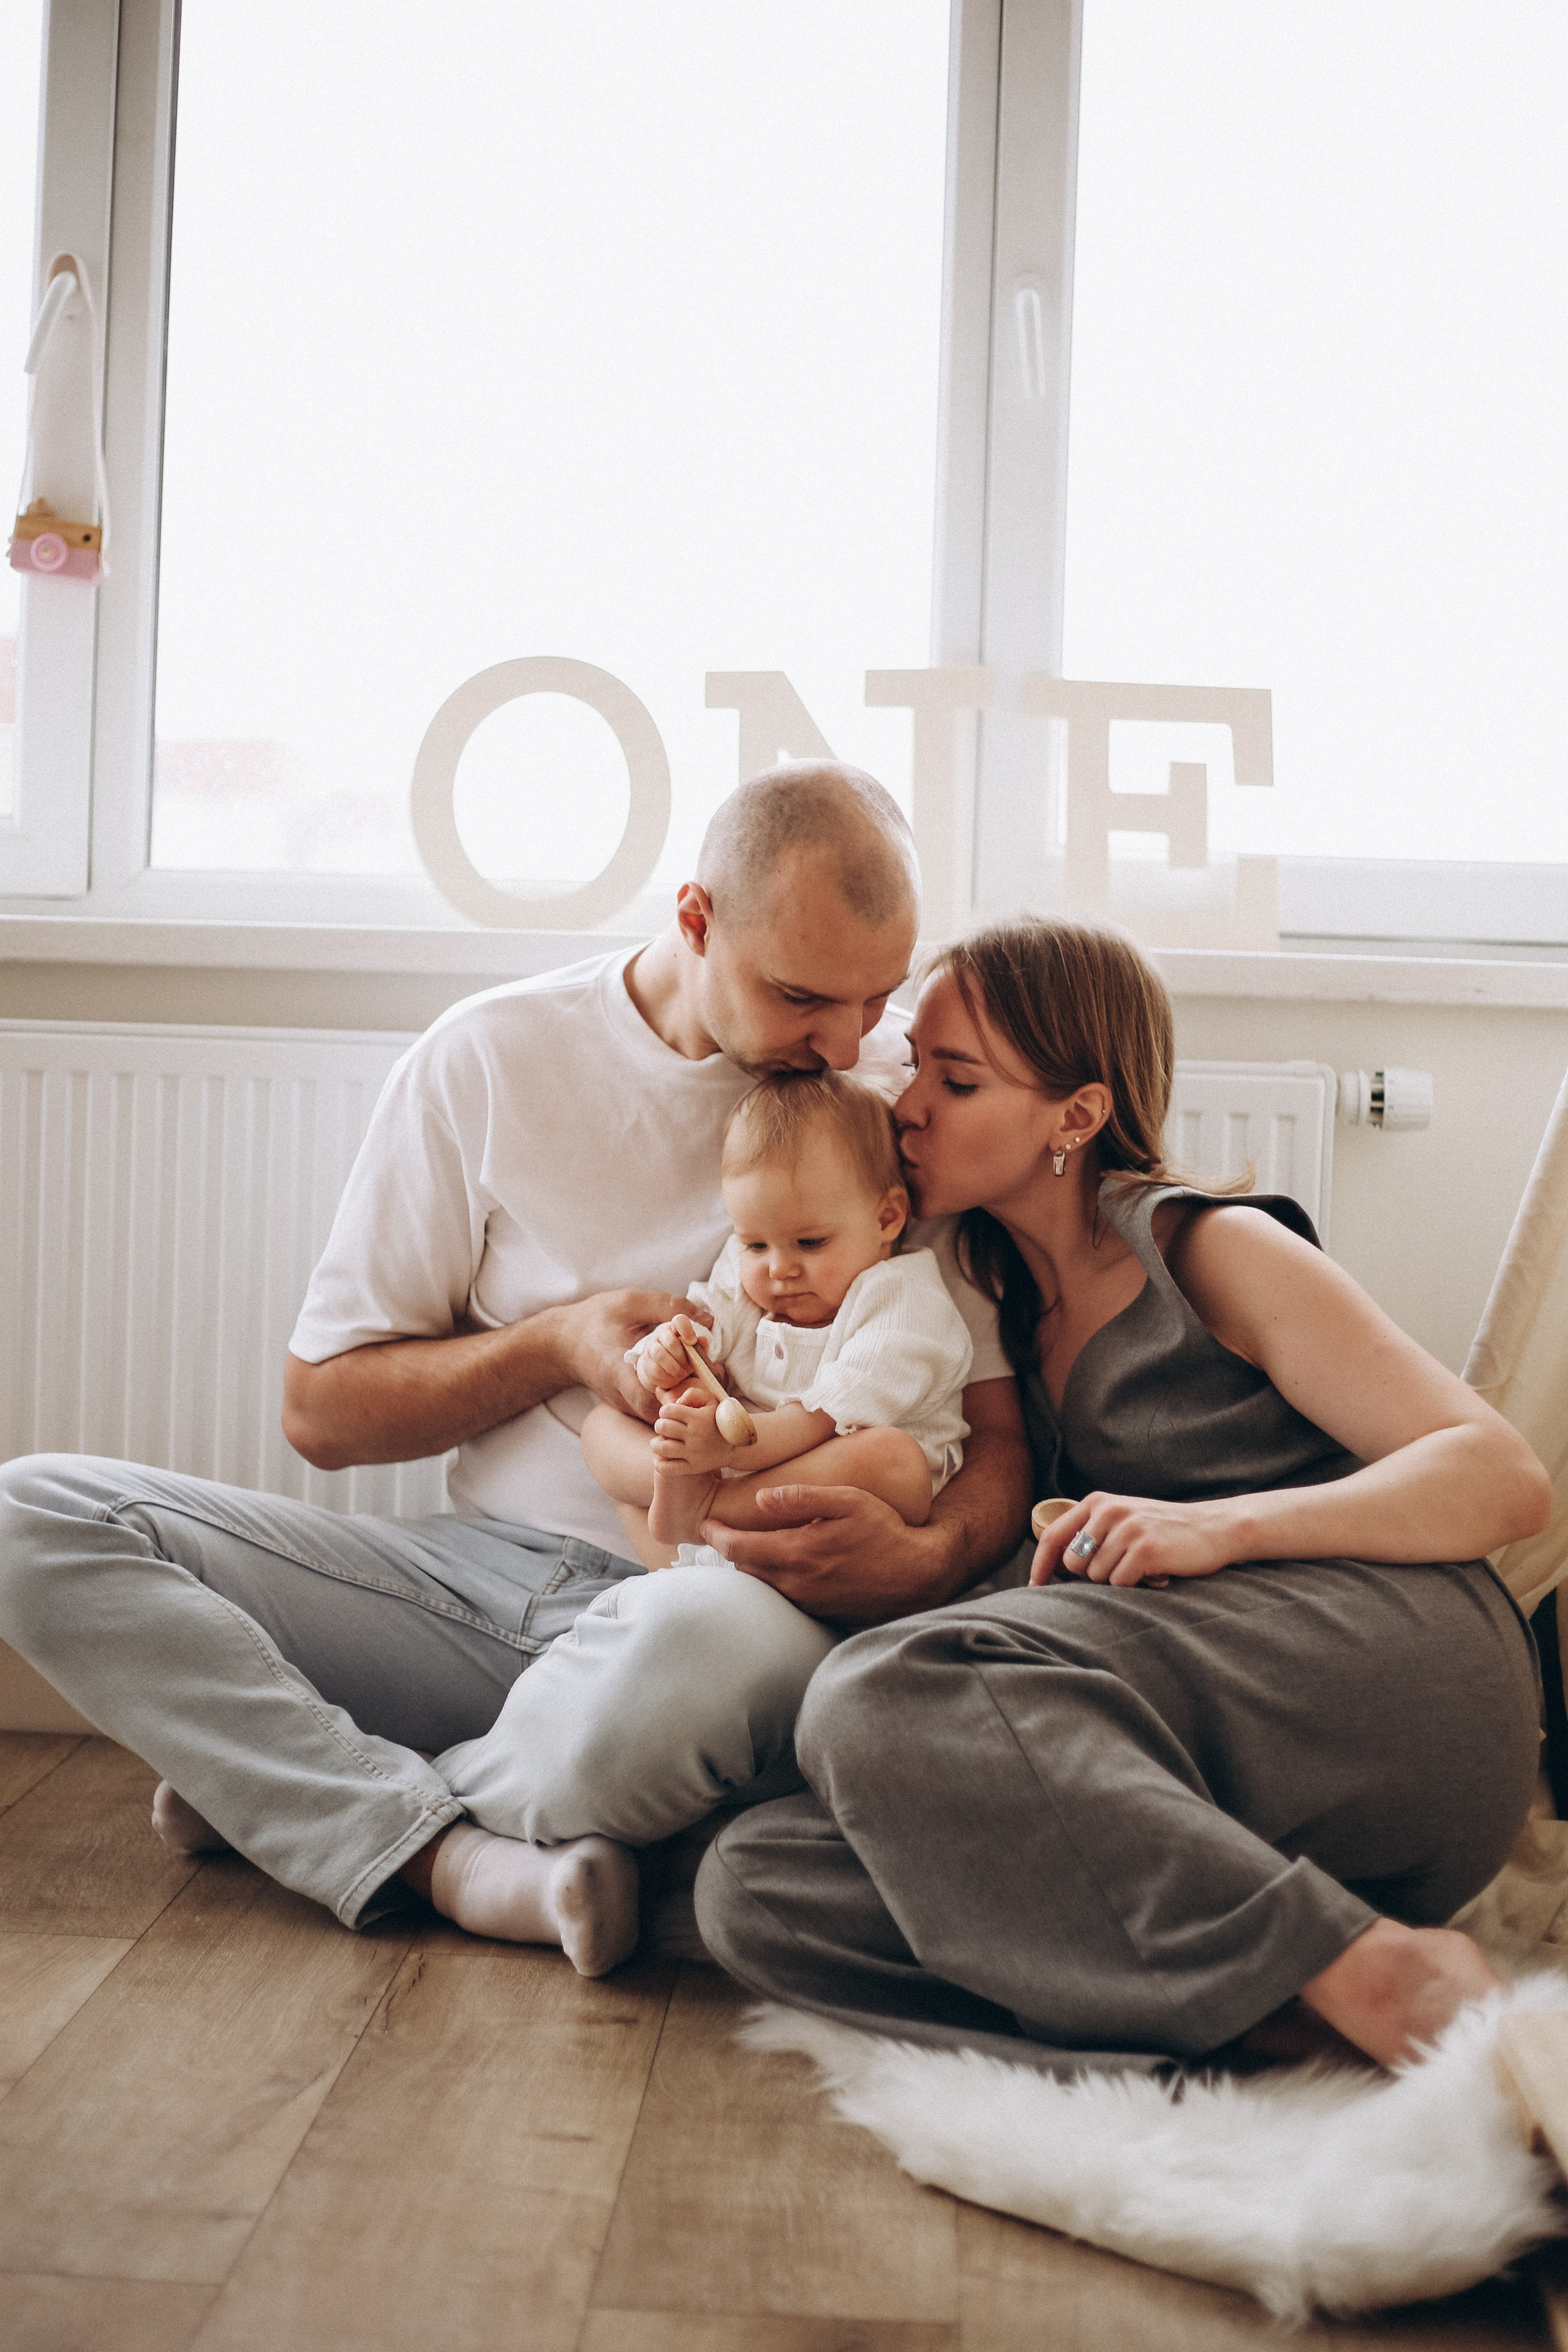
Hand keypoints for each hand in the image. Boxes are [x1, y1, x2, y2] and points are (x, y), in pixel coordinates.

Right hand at [560, 1290, 710, 1423]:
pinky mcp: (632, 1405)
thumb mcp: (630, 1303)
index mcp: (622, 1375)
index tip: (701, 1357)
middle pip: (672, 1409)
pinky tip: (684, 1366)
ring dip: (689, 1387)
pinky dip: (677, 1388)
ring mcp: (629, 1405)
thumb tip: (708, 1319)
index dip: (688, 1387)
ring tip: (698, 1359)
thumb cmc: (595, 1320)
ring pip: (670, 1410)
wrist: (564, 1342)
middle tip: (709, 1356)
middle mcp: (626, 1399)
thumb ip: (668, 1308)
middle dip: (697, 1385)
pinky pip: (662, 1404)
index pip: (661, 1400)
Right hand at [628, 1312, 711, 1396]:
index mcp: (676, 1328)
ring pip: (660, 1355)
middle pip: (670, 1341)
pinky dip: (667, 1377)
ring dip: (674, 1367)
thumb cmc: (683, 1357)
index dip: (686, 1330)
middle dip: (682, 1357)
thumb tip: (703, 1339)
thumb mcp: (695, 1352)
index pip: (679, 1321)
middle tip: (689, 1367)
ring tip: (682, 1374)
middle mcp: (661, 1335)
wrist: (665, 1370)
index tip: (693, 1341)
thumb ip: (700, 1347)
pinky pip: (655, 1369)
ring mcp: (651, 1348)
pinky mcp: (646, 1363)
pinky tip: (673, 1378)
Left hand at [651, 1389, 734, 1472]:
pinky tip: (660, 1457)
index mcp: (698, 1418)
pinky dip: (658, 1464)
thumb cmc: (718, 1420)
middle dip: (660, 1425)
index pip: (668, 1411)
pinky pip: (667, 1469)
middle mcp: (695, 1436)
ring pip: (662, 1448)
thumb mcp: (712, 1401)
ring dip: (656, 1443)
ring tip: (660, 1441)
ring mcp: (693, 1454)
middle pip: (662, 1427)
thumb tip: (677, 1402)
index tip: (670, 1414)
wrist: (737, 1446)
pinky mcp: (693, 1468)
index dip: (665, 1411)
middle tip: (666, 1427)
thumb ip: (693, 1394)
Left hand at [701, 1485, 948, 1623]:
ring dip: (750, 1567)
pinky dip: (771, 1580)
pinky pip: (782, 1596)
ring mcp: (807, 1601)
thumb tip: (762, 1497)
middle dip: (730, 1550)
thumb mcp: (848, 1501)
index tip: (706, 1524)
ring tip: (747, 1547)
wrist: (917, 1575)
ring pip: (762, 1585)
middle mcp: (796, 1582)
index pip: (738, 1548)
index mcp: (797, 1553)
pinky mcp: (819, 1612)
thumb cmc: (885, 1531)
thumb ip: (803, 1497)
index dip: (716, 1535)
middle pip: (744, 1569)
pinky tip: (779, 1567)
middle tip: (723, 1532)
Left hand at [1029, 1491, 1236, 1588]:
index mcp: (1097, 1502)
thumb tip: (1054, 1567)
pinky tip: (1151, 1572)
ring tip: (1138, 1567)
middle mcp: (1108, 1510)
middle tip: (1118, 1569)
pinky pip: (1120, 1583)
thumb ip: (1090, 1534)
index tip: (1034, 1589)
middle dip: (1089, 1576)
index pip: (1052, 1536)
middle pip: (1073, 1563)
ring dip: (1116, 1580)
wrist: (1212, 1528)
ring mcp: (1127, 1528)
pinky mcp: (1145, 1548)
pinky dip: (1133, 1585)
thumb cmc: (1162, 1531)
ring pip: (1097, 1576)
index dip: (1040, 1566)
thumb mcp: (1122, 1520)